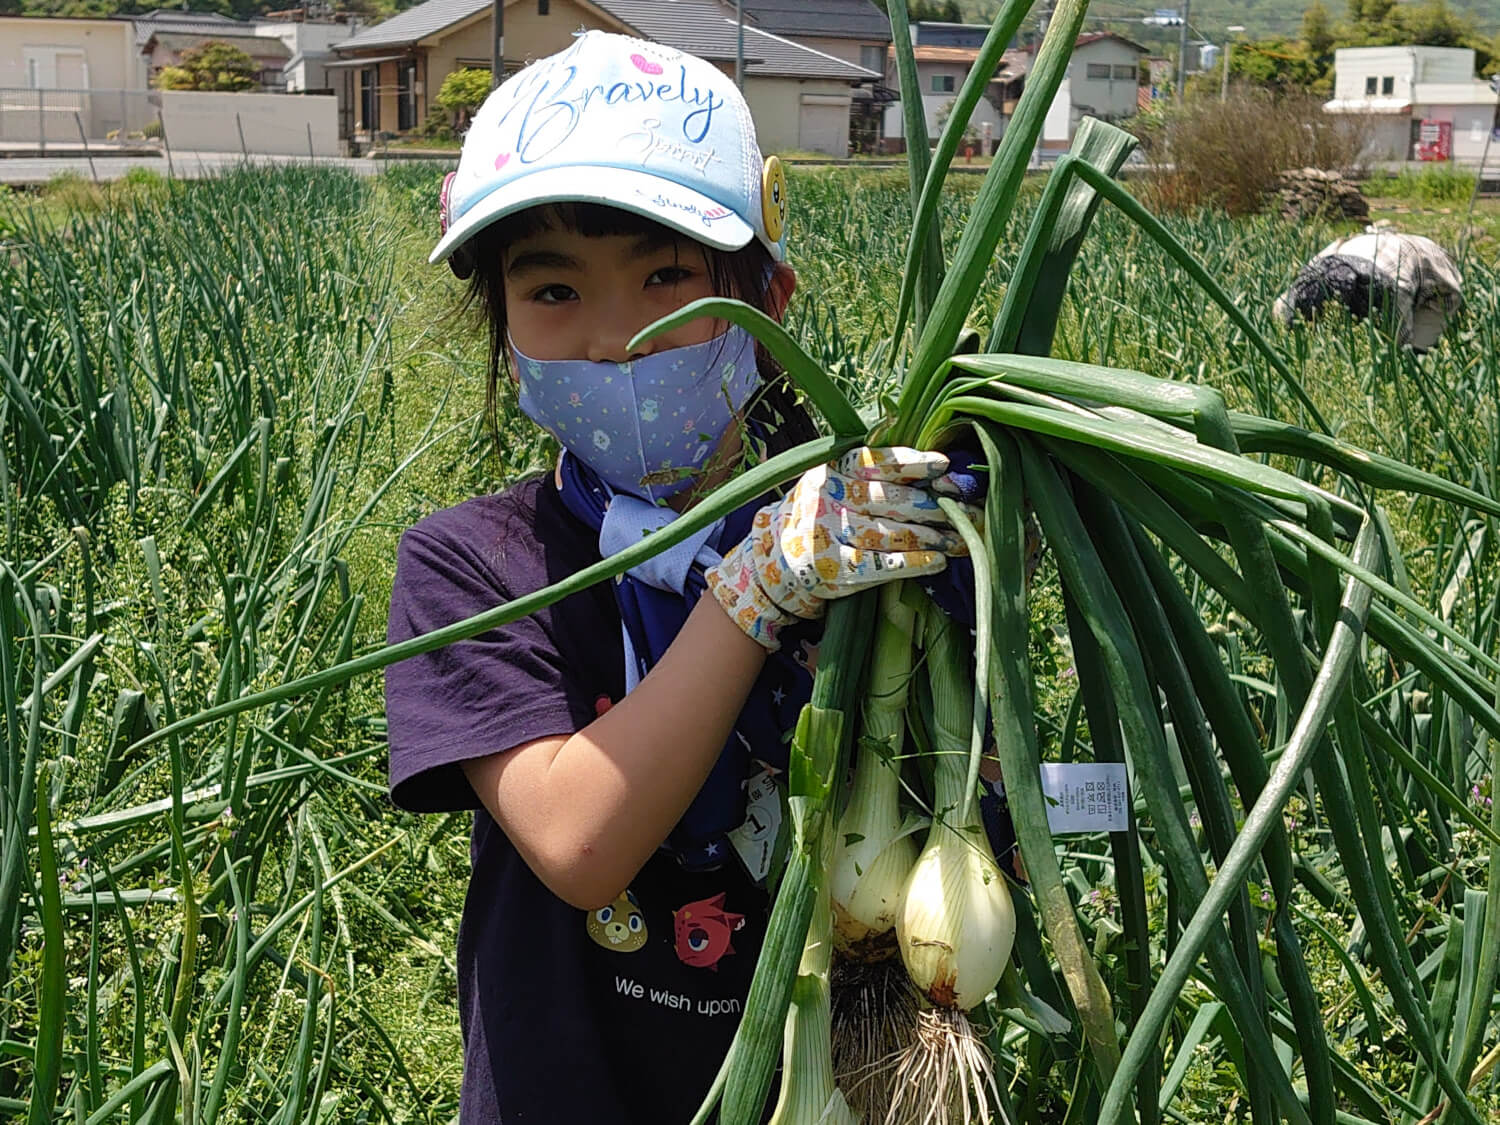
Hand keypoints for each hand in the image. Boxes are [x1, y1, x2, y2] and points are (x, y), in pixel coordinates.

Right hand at [707, 447, 974, 649]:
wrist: (772, 562)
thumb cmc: (818, 517)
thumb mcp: (832, 484)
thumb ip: (870, 472)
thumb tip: (933, 466)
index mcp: (831, 471)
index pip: (875, 462)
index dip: (911, 463)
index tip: (944, 465)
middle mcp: (827, 499)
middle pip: (889, 500)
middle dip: (934, 505)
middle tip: (970, 509)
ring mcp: (827, 534)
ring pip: (889, 533)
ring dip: (931, 537)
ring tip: (962, 539)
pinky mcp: (831, 569)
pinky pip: (879, 566)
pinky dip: (911, 564)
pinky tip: (936, 562)